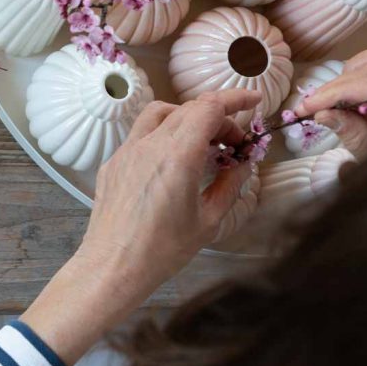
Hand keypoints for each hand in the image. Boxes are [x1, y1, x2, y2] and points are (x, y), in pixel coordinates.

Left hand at [20, 89, 260, 364]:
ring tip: (203, 142)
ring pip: (160, 113)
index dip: (235, 98)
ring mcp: (127, 150)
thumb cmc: (163, 250)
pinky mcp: (113, 162)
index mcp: (178, 155)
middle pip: (189, 109)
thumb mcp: (208, 220)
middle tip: (234, 142)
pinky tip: (173, 161)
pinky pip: (141, 134)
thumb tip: (242, 164)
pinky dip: (164, 134)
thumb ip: (229, 184)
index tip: (253, 101)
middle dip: (218, 118)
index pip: (209, 107)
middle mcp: (150, 144)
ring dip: (187, 117)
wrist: (113, 267)